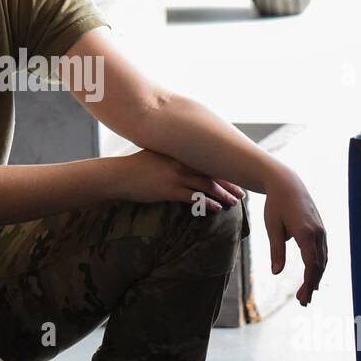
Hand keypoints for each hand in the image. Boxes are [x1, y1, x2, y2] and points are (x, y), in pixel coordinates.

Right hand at [121, 148, 244, 211]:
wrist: (117, 175)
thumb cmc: (135, 166)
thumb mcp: (156, 154)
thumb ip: (172, 155)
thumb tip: (185, 161)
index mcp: (179, 153)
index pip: (208, 160)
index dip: (224, 169)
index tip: (236, 175)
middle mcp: (180, 162)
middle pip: (212, 172)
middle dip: (229, 183)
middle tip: (242, 193)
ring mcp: (174, 176)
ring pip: (207, 185)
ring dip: (223, 195)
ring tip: (234, 203)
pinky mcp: (168, 190)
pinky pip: (194, 198)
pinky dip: (208, 203)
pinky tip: (217, 208)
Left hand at [264, 168, 327, 305]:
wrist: (287, 183)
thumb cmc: (276, 205)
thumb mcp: (272, 227)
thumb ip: (276, 250)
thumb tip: (276, 272)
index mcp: (306, 233)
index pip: (311, 264)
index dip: (308, 283)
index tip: (302, 298)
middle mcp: (318, 233)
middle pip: (319, 265)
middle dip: (312, 284)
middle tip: (303, 302)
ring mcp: (321, 231)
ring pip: (323, 259)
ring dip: (316, 277)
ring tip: (308, 293)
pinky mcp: (320, 229)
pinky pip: (322, 252)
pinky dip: (318, 266)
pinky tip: (312, 275)